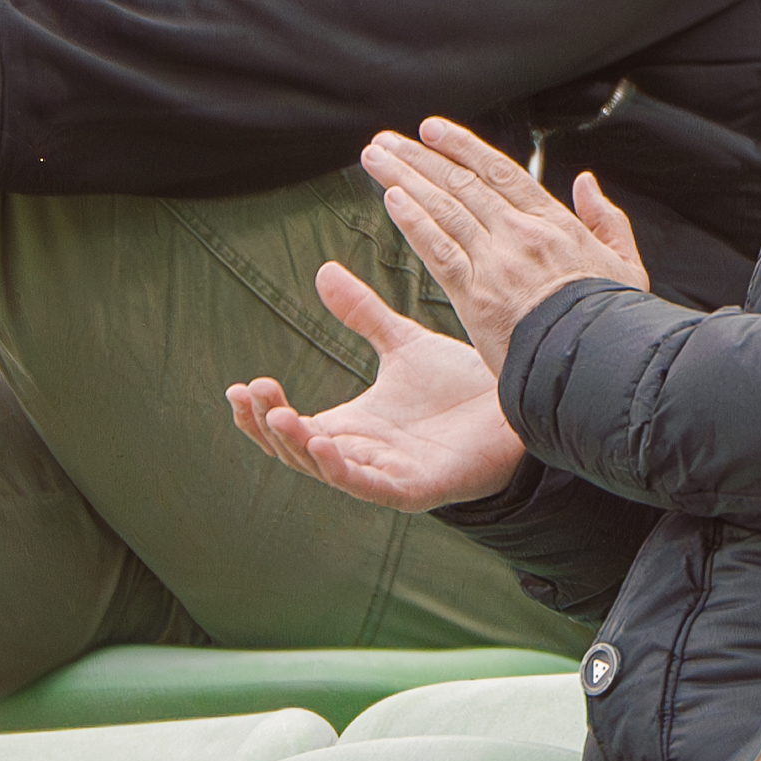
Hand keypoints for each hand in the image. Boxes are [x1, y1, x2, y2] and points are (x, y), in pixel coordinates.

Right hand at [227, 259, 525, 510]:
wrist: (520, 402)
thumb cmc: (462, 385)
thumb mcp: (402, 344)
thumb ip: (362, 314)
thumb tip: (323, 272)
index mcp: (355, 426)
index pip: (293, 427)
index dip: (262, 413)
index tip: (240, 386)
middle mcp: (365, 453)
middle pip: (298, 451)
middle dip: (269, 427)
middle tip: (252, 394)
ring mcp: (389, 474)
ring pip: (328, 471)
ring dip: (298, 447)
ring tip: (279, 417)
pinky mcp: (419, 488)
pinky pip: (371, 487)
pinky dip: (344, 471)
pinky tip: (323, 445)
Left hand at [361, 117, 647, 371]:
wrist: (598, 364)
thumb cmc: (615, 322)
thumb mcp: (626, 265)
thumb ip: (608, 220)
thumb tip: (586, 183)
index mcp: (555, 223)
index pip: (500, 171)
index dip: (462, 146)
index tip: (433, 130)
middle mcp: (520, 234)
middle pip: (461, 184)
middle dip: (419, 157)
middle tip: (386, 140)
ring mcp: (496, 263)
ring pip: (442, 209)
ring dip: (404, 178)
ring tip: (375, 157)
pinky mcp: (476, 297)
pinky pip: (438, 251)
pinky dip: (413, 222)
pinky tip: (391, 199)